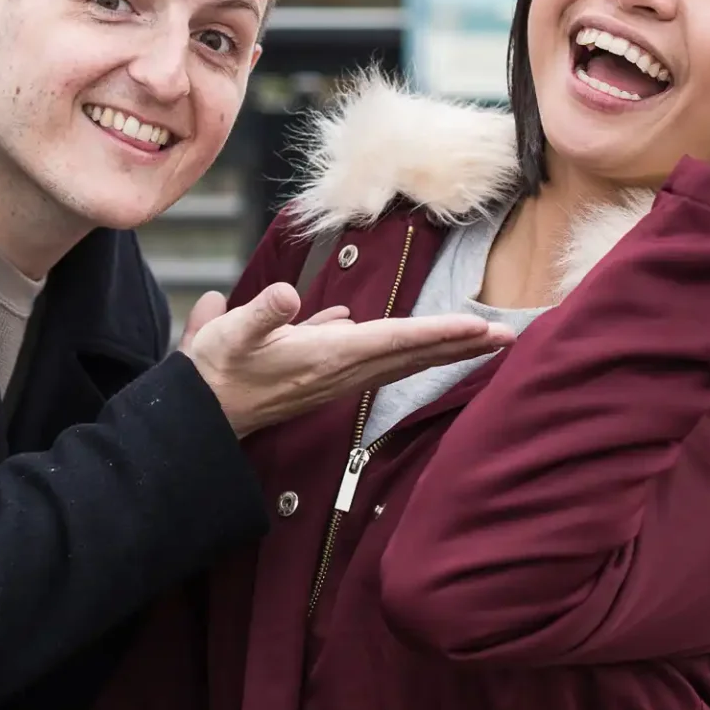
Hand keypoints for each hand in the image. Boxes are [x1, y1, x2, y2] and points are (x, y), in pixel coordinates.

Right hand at [179, 283, 515, 437]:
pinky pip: (376, 360)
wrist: (202, 415)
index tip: (478, 328)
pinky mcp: (324, 375)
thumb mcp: (229, 336)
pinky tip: (408, 340)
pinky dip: (402, 350)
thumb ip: (259, 315)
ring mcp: (336, 377)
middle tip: (507, 338)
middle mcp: (341, 371)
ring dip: (442, 350)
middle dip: (459, 346)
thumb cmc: (216, 372)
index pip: (395, 342)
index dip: (438, 333)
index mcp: (326, 357)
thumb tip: (285, 295)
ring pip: (401, 361)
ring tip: (478, 340)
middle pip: (412, 356)